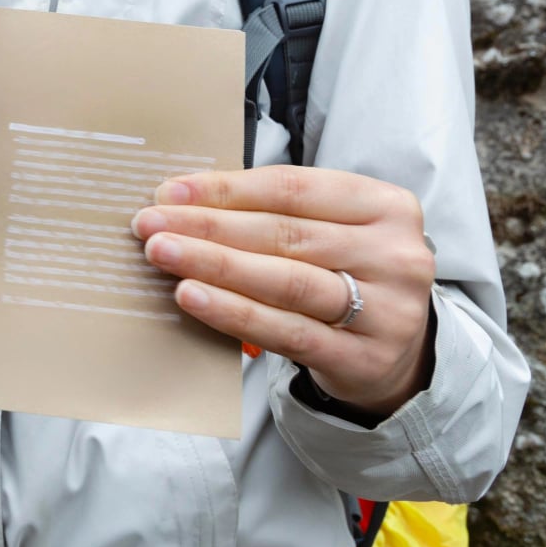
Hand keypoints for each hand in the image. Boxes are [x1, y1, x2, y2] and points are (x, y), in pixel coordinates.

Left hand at [133, 165, 435, 416]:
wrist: (396, 356)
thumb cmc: (346, 277)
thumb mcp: (330, 233)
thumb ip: (275, 214)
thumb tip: (181, 201)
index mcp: (386, 205)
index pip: (293, 188)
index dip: (226, 188)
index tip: (169, 192)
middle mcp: (395, 254)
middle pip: (285, 234)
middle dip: (209, 226)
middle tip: (149, 224)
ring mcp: (387, 310)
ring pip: (286, 281)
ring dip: (215, 265)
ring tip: (162, 254)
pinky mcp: (364, 358)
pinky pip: (288, 332)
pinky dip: (234, 312)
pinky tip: (192, 297)